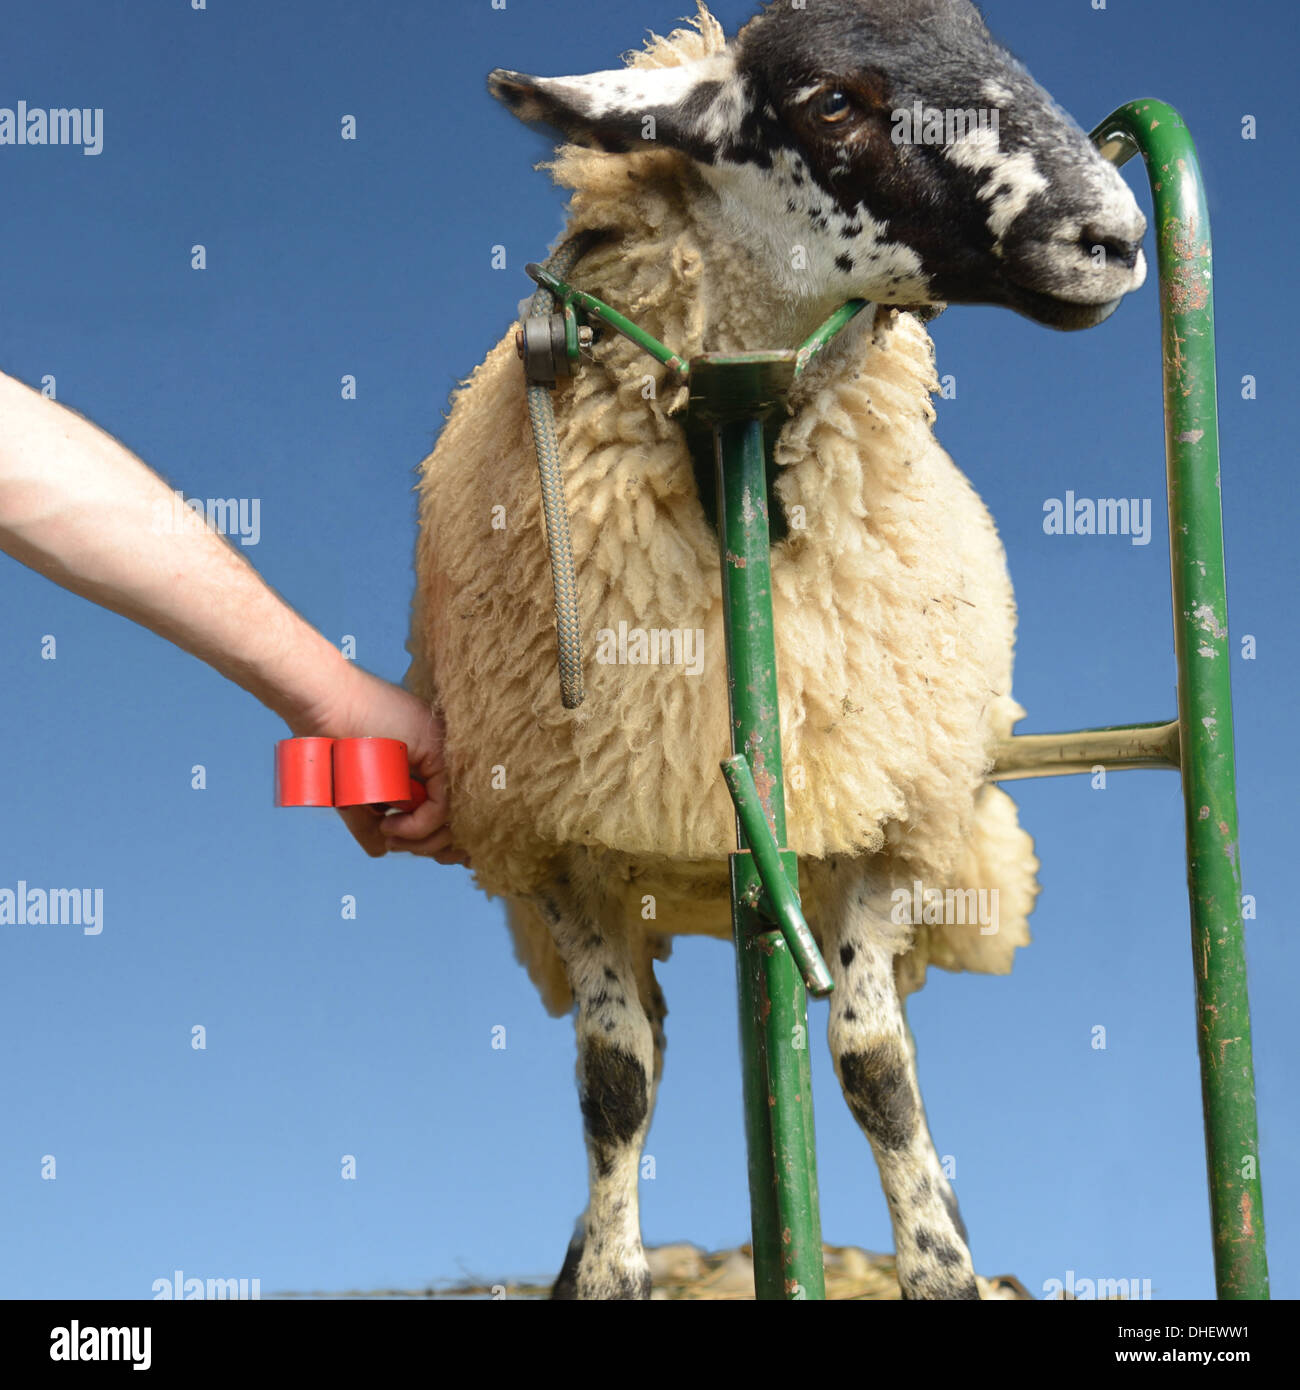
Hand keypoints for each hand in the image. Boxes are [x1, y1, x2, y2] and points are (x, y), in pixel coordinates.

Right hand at [295, 664, 467, 865]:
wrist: (321, 709)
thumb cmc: (332, 743)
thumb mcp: (355, 794)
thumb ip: (370, 822)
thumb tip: (381, 851)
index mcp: (427, 765)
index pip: (450, 811)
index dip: (436, 840)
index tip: (405, 847)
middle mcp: (443, 758)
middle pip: (459, 816)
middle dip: (431, 846)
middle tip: (398, 844)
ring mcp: (445, 753)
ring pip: (455, 817)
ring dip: (422, 841)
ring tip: (390, 835)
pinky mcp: (439, 753)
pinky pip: (442, 807)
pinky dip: (417, 826)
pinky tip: (390, 825)